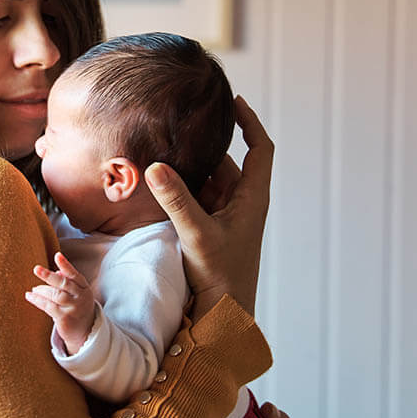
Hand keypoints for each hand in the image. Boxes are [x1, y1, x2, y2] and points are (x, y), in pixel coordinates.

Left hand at [25, 252, 95, 353]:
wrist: (84, 330)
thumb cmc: (76, 306)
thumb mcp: (76, 293)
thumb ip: (68, 282)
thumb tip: (56, 271)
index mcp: (84, 288)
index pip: (75, 274)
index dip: (66, 265)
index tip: (57, 255)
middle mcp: (81, 297)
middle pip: (64, 284)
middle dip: (49, 276)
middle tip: (36, 269)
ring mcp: (74, 308)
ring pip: (55, 295)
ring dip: (42, 290)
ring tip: (34, 289)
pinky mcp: (65, 318)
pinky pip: (48, 306)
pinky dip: (37, 300)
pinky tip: (30, 296)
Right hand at [144, 96, 273, 320]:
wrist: (224, 315)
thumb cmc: (222, 276)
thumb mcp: (197, 233)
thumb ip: (176, 199)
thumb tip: (156, 165)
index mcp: (251, 198)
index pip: (260, 149)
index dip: (250, 122)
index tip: (233, 102)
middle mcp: (240, 203)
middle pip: (225, 162)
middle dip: (205, 144)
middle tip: (178, 124)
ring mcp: (224, 217)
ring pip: (206, 180)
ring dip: (188, 168)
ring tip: (162, 147)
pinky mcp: (208, 229)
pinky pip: (194, 198)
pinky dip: (179, 188)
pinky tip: (157, 182)